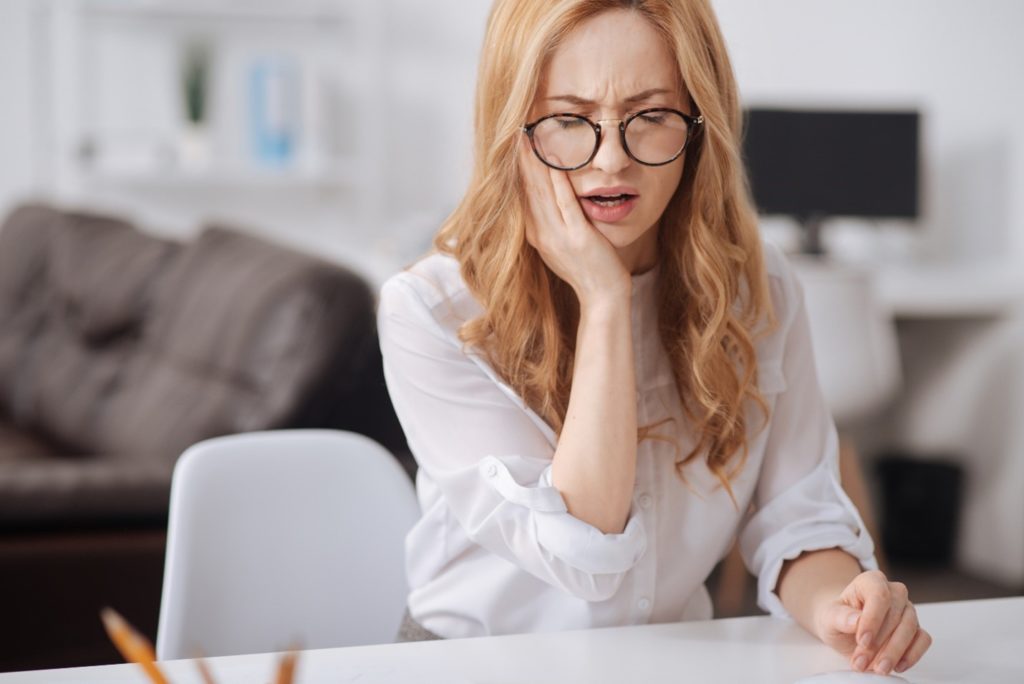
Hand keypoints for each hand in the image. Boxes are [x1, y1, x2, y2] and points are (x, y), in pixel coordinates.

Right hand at [518, 139, 629, 306]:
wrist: (602, 297)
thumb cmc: (588, 271)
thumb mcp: (562, 246)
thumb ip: (553, 225)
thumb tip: (549, 203)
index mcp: (536, 236)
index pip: (522, 197)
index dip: (516, 171)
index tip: (513, 147)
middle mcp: (542, 235)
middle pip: (527, 190)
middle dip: (521, 161)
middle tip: (515, 133)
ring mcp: (558, 236)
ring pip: (542, 193)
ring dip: (535, 164)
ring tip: (528, 138)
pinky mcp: (577, 237)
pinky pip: (565, 202)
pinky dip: (558, 180)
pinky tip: (556, 161)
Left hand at [816, 570, 931, 674]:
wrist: (845, 631)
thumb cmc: (839, 619)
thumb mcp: (829, 617)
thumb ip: (839, 617)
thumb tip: (855, 620)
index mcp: (871, 581)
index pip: (879, 595)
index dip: (872, 619)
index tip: (862, 640)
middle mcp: (893, 593)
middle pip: (896, 615)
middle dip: (879, 643)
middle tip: (862, 661)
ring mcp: (907, 610)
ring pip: (910, 629)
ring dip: (893, 653)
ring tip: (876, 667)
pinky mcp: (916, 629)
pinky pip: (923, 640)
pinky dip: (911, 655)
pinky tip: (896, 665)